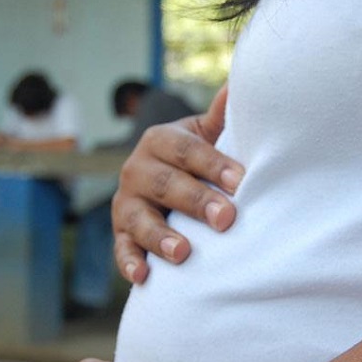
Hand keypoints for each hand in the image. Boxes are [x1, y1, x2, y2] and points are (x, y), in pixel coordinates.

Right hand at [112, 85, 245, 283]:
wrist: (158, 181)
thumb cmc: (192, 160)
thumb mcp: (203, 135)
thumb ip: (221, 118)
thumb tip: (241, 84)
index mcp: (161, 141)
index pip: (187, 151)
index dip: (213, 165)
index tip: (241, 181)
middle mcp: (137, 169)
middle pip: (166, 185)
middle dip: (196, 201)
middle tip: (226, 219)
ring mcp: (127, 203)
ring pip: (140, 219)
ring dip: (161, 236)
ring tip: (184, 253)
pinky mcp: (120, 233)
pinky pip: (121, 249)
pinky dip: (130, 263)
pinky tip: (144, 277)